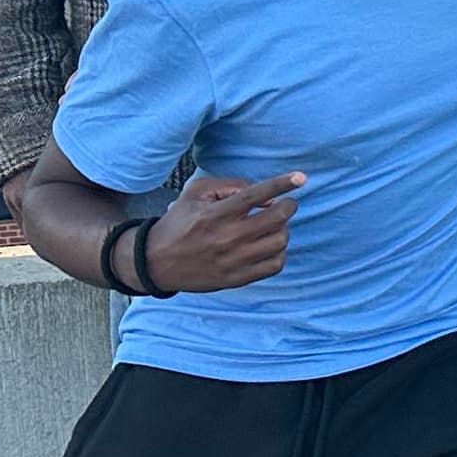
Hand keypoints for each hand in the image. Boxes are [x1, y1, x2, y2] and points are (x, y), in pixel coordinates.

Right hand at [142, 170, 306, 293]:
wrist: (155, 262)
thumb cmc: (179, 223)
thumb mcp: (194, 194)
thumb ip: (229, 186)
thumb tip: (266, 195)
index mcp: (216, 214)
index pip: (256, 195)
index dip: (281, 184)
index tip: (301, 178)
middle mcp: (227, 237)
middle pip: (277, 219)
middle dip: (288, 206)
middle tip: (285, 204)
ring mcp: (234, 260)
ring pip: (280, 241)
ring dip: (283, 230)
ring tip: (273, 227)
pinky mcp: (237, 278)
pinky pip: (275, 265)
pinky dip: (279, 253)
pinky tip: (269, 246)